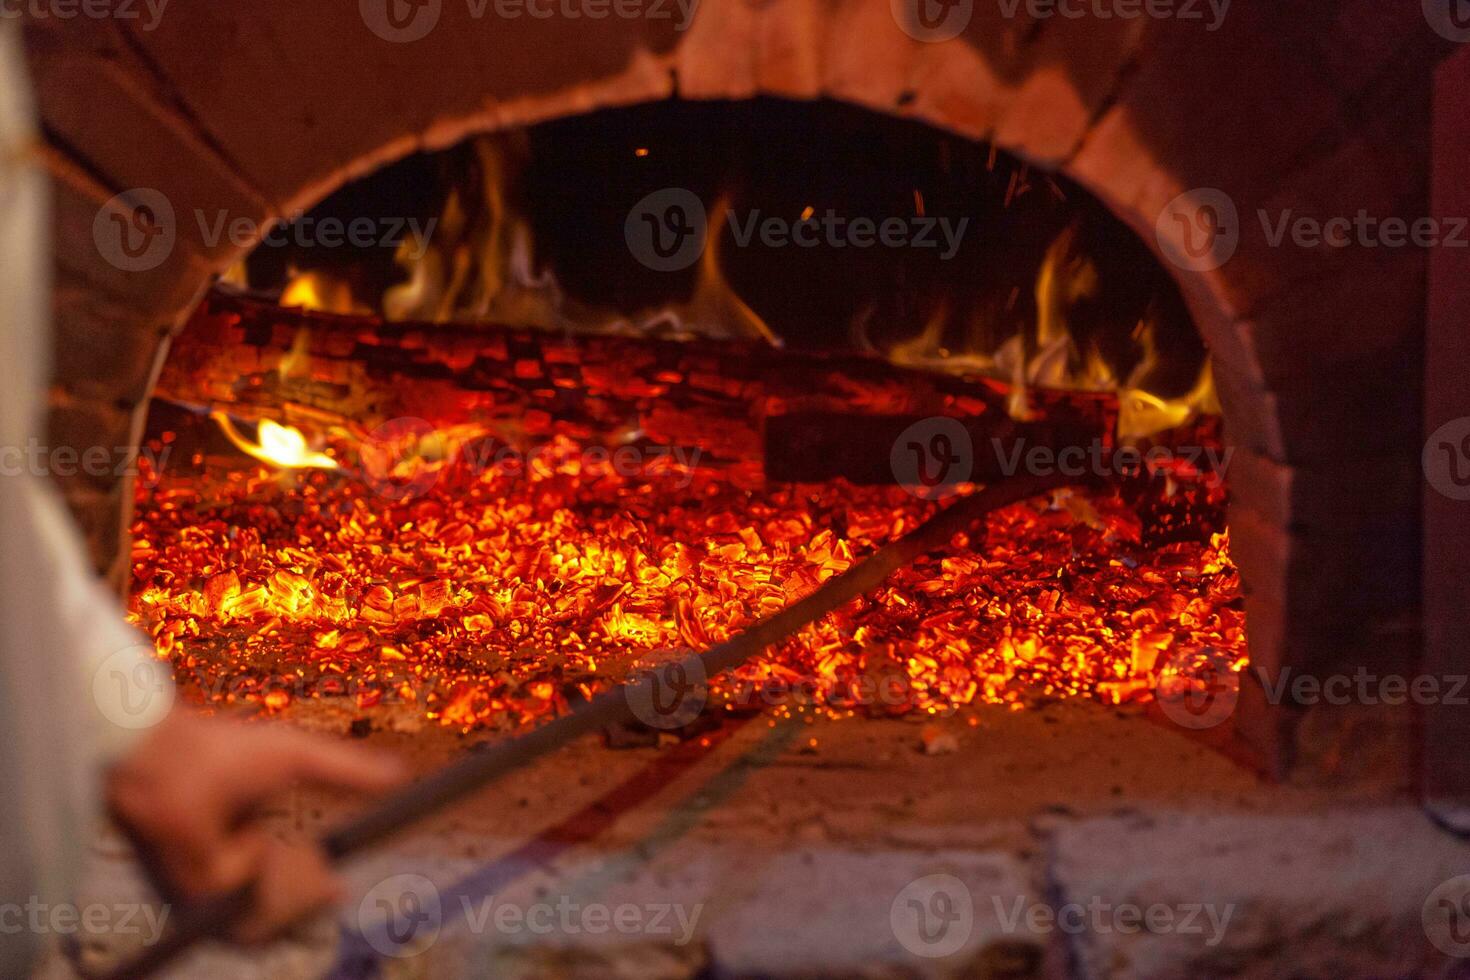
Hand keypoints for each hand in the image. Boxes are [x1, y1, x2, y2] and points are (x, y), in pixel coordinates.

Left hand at [105, 710, 405, 941]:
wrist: (167, 751)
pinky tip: (259, 845)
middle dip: (309, 900)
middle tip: (333, 883)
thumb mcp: (299, 759)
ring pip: (263, 922)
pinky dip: (267, 881)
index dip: (313, 898)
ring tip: (294, 858)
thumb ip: (347, 773)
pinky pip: (246, 912)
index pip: (281, 895)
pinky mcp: (191, 900)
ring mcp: (201, 898)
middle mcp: (218, 883)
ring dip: (290, 894)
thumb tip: (402, 775)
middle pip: (277, 918)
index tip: (341, 885)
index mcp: (240, 852)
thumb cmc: (219, 750)